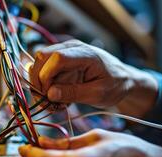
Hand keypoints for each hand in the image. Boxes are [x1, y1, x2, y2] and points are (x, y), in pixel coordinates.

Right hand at [30, 40, 157, 116]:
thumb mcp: (98, 94)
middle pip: (41, 58)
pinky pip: (45, 71)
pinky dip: (46, 86)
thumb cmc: (115, 85)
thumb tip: (50, 94)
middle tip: (46, 102)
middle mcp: (72, 48)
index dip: (46, 76)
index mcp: (84, 53)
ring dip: (41, 84)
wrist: (123, 79)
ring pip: (40, 65)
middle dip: (38, 80)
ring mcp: (65, 54)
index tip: (48, 95)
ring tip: (53, 103)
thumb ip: (74, 93)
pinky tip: (57, 98)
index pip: (55, 58)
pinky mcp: (62, 62)